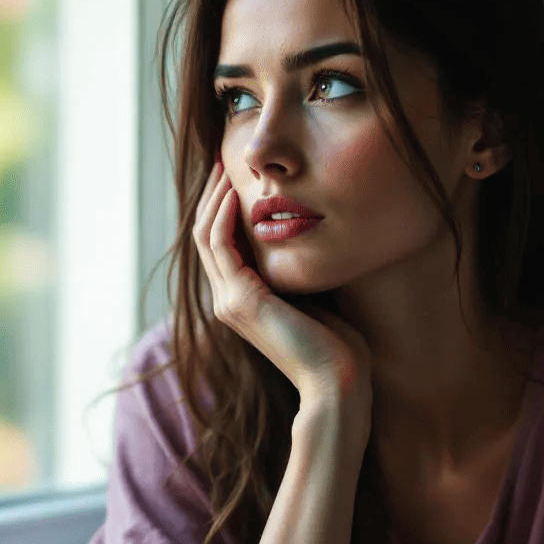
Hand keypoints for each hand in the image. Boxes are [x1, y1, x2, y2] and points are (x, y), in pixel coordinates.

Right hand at [193, 160, 373, 437]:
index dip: (221, 209)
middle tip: (223, 162)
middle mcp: (226, 301)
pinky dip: (224, 216)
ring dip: (214, 199)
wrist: (338, 381)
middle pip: (205, 236)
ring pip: (206, 236)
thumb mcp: (312, 295)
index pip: (219, 245)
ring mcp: (229, 302)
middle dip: (212, 197)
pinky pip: (220, 245)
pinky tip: (235, 194)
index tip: (234, 177)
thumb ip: (296, 272)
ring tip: (226, 169)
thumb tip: (304, 236)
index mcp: (241, 300)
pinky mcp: (241, 300)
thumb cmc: (337, 345)